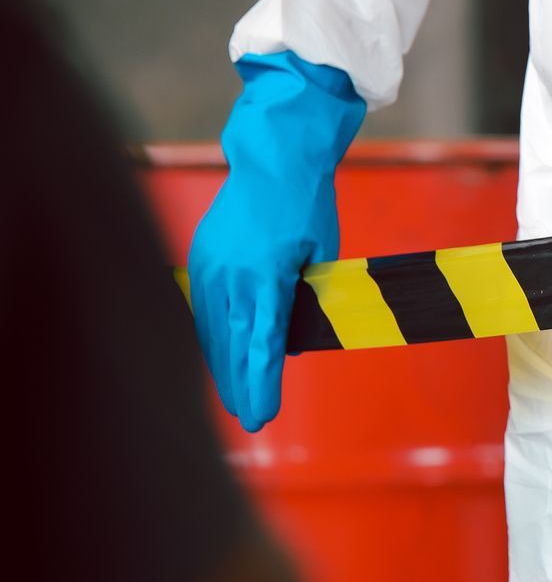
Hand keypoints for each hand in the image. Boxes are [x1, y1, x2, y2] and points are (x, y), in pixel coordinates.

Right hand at [188, 52, 363, 430]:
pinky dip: (209, 338)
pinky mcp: (199, 258)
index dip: (261, 381)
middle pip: (231, 344)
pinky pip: (201, 309)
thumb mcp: (321, 256)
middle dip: (240, 385)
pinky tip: (216, 361)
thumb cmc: (306, 206)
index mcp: (265, 275)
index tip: (263, 413)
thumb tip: (291, 346)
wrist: (272, 160)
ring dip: (221, 367)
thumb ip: (307, 301)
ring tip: (233, 401)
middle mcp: (230, 275)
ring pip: (211, 330)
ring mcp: (209, 266)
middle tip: (251, 422)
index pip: (262, 342)